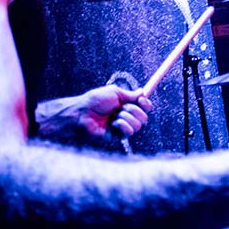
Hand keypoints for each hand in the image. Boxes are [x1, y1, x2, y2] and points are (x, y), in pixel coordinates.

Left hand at [36, 84, 152, 141]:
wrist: (82, 113)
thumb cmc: (94, 101)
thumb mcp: (114, 92)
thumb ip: (130, 94)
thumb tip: (143, 91)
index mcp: (125, 106)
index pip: (144, 107)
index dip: (146, 104)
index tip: (141, 100)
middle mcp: (125, 117)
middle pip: (144, 117)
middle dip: (135, 111)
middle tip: (123, 108)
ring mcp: (122, 127)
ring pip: (138, 125)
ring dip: (127, 118)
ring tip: (114, 116)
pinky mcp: (117, 136)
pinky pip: (129, 132)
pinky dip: (122, 125)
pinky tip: (112, 124)